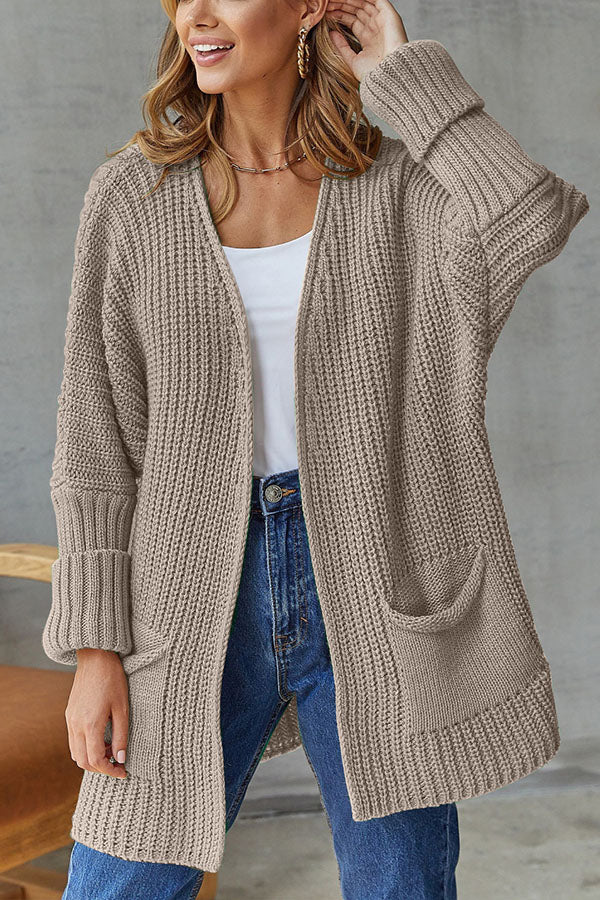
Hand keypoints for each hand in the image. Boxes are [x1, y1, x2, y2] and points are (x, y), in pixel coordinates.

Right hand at [66, 648, 128, 777]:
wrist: (95, 657)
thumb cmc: (112, 679)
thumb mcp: (122, 708)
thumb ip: (121, 735)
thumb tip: (121, 759)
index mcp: (90, 724)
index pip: (95, 760)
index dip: (110, 771)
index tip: (124, 771)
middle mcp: (75, 725)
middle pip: (82, 761)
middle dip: (100, 768)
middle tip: (118, 763)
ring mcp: (70, 720)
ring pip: (75, 753)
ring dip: (91, 758)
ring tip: (111, 749)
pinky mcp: (69, 714)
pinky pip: (73, 740)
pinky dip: (85, 747)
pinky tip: (101, 738)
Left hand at [326, 0, 408, 81]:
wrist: (388, 76)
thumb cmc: (374, 74)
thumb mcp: (353, 60)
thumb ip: (342, 47)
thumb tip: (332, 33)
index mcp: (368, 39)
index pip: (352, 20)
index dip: (340, 14)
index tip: (327, 12)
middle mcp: (375, 28)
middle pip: (357, 10)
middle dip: (342, 5)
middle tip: (328, 3)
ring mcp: (382, 21)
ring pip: (365, 3)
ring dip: (350, 0)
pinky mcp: (389, 15)